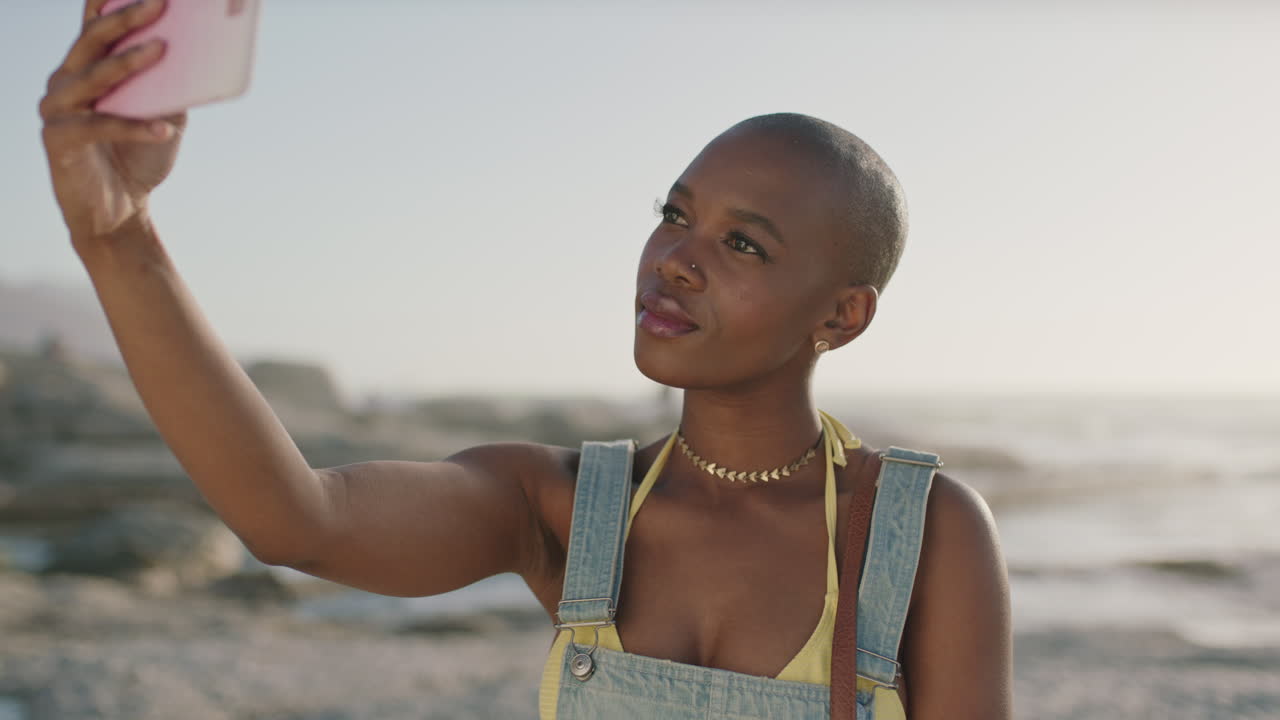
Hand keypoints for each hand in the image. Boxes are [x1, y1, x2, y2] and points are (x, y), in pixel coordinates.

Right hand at [40, 0, 187, 242]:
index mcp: (84, 70)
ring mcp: (56, 110)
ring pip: (93, 77)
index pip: (93, 25)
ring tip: (161, 50)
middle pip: (92, 41)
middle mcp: (63, 82)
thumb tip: (204, 55)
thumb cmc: (139, 157)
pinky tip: (166, 129)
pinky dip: (135, 127)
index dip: (108, 1)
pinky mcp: (58, 141)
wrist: (120, 211)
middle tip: (158, 2)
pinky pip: (100, 126)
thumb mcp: (162, 114)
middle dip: (125, 18)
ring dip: (128, 62)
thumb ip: (170, 85)